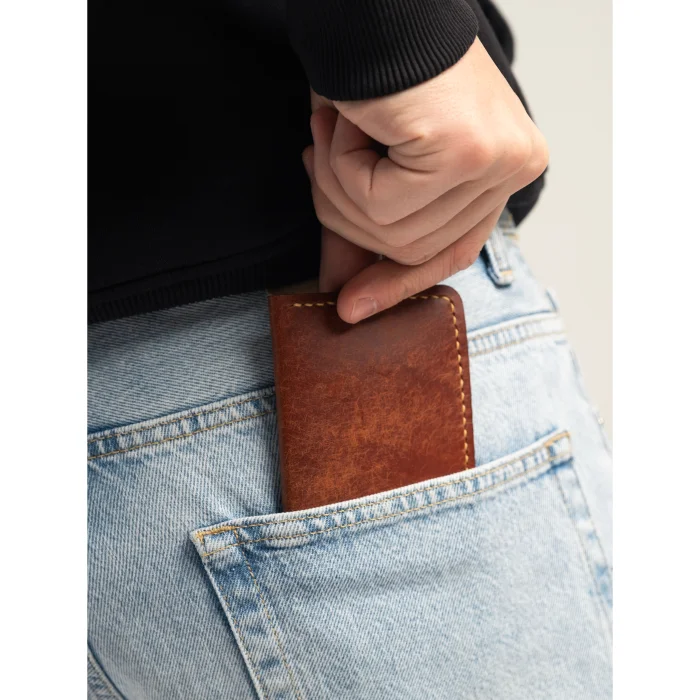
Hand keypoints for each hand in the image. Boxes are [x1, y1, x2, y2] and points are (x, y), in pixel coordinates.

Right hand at [302, 38, 547, 322]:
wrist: (370, 9)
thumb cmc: (376, 79)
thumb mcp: (376, 171)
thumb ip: (367, 235)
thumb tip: (347, 300)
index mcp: (503, 169)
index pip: (452, 252)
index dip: (396, 285)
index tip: (351, 305)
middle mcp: (513, 167)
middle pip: (415, 248)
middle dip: (347, 215)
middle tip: (318, 159)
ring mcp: (496, 160)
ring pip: (393, 233)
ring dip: (339, 185)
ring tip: (331, 132)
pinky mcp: (466, 151)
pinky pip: (379, 201)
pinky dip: (341, 165)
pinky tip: (343, 121)